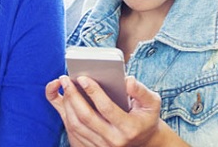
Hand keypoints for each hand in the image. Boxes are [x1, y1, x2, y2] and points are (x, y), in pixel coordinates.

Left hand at [45, 75, 183, 146]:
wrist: (144, 140)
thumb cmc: (147, 117)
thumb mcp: (152, 102)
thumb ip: (141, 90)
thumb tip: (127, 80)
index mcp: (129, 128)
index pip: (106, 108)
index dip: (94, 92)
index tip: (83, 78)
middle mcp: (114, 139)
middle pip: (86, 117)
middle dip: (74, 96)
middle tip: (66, 79)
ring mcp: (102, 145)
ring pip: (77, 125)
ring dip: (68, 105)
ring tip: (65, 87)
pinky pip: (74, 132)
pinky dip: (68, 115)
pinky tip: (67, 101)